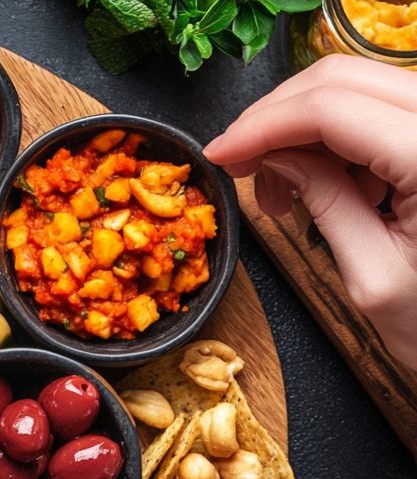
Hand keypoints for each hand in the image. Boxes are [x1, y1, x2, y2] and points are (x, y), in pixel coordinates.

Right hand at [203, 56, 416, 369]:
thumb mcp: (374, 276)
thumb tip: (273, 158)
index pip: (332, 109)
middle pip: (344, 79)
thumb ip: (325, 204)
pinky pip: (383, 110)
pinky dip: (340, 136)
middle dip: (277, 116)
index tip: (219, 153)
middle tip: (238, 161)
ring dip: (305, 127)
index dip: (262, 125)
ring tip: (283, 187)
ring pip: (361, 86)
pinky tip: (327, 182)